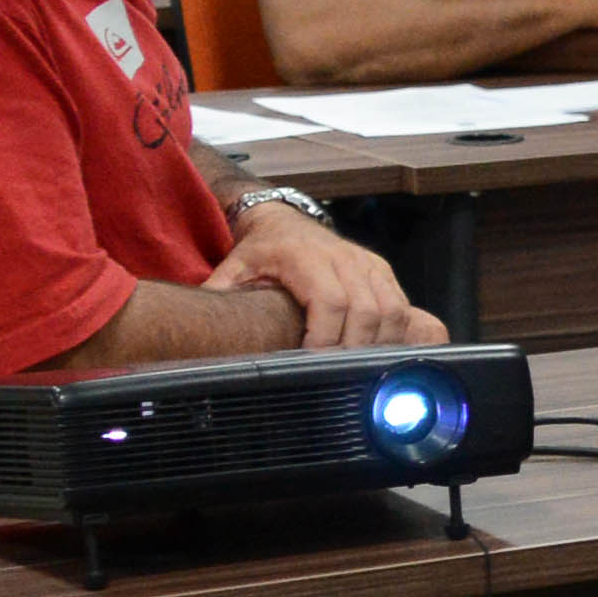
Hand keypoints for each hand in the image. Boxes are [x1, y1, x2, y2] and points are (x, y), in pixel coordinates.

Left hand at [209, 207, 442, 347]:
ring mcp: (367, 263)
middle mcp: (343, 257)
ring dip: (378, 345)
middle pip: (366, 311)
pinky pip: (400, 307)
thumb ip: (219, 297)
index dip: (326, 338)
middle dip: (354, 349)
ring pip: (391, 311)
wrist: (284, 221)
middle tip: (336, 375)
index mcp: (305, 257)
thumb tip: (197, 331)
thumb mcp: (233, 269)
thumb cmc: (260, 250)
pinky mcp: (382, 271)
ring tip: (356, 369)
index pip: (330, 301)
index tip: (312, 362)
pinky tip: (375, 353)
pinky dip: (394, 334)